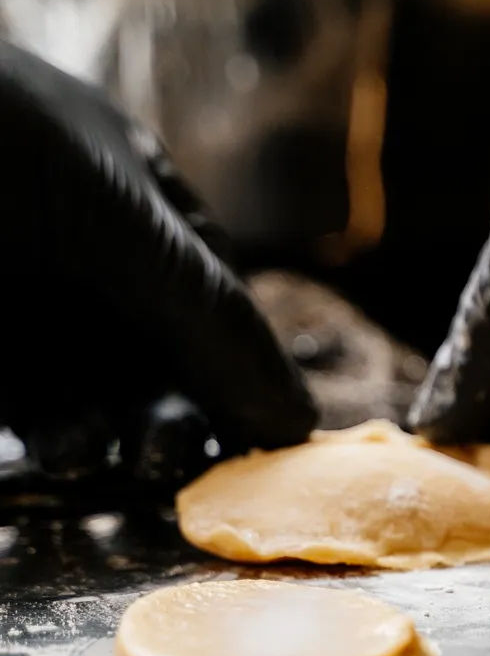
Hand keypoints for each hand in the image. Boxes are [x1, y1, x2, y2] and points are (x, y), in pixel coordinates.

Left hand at [0, 42, 315, 484]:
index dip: (243, 366)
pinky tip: (59, 451)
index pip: (215, 299)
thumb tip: (297, 419)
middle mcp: (83, 255)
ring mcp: (23, 306)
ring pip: (99, 393)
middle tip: (171, 457)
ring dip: (113, 435)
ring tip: (101, 455)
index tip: (263, 436)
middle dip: (174, 411)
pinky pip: (33, 412)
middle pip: (161, 358)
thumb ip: (210, 317)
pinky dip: (55, 439)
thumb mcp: (114, 218)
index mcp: (131, 198)